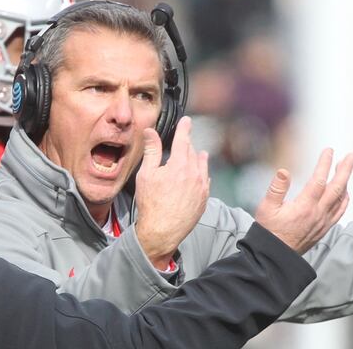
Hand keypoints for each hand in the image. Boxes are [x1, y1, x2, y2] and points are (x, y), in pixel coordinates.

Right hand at [134, 116, 209, 269]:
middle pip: (193, 152)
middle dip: (187, 145)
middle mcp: (194, 174)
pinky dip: (202, 174)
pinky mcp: (204, 199)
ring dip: (198, 158)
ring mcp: (202, 187)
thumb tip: (151, 131)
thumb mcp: (146, 175)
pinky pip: (206, 180)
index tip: (186, 120)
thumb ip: (152, 151)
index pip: (183, 140)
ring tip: (197, 154)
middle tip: (183, 141)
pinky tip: (199, 175)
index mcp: (179, 165)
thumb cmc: (151, 204)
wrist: (162, 231)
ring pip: (202, 165)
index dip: (184, 128)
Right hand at [255, 148, 352, 253]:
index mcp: (304, 206)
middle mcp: (317, 213)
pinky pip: (340, 211)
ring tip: (346, 167)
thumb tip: (284, 171)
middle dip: (345, 170)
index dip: (325, 164)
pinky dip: (345, 199)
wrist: (275, 256)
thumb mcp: (266, 208)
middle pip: (337, 188)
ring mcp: (323, 222)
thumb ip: (276, 189)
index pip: (318, 180)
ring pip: (340, 199)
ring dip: (345, 181)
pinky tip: (345, 192)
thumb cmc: (269, 231)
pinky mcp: (324, 228)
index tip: (329, 151)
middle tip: (351, 156)